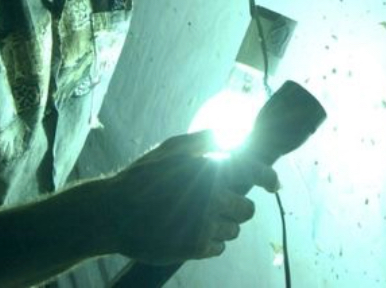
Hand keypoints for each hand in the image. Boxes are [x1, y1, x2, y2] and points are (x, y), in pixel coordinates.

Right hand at [95, 131, 278, 264]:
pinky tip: (189, 233)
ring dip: (222, 227)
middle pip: (247, 209)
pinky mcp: (195, 248)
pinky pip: (218, 248)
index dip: (269, 178)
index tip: (274, 185)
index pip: (255, 172)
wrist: (112, 214)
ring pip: (233, 231)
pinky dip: (209, 243)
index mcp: (209, 168)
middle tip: (219, 206)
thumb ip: (205, 140)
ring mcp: (204, 224)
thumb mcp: (171, 148)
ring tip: (196, 220)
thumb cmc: (142, 177)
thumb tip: (234, 136)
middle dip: (237, 208)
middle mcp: (212, 196)